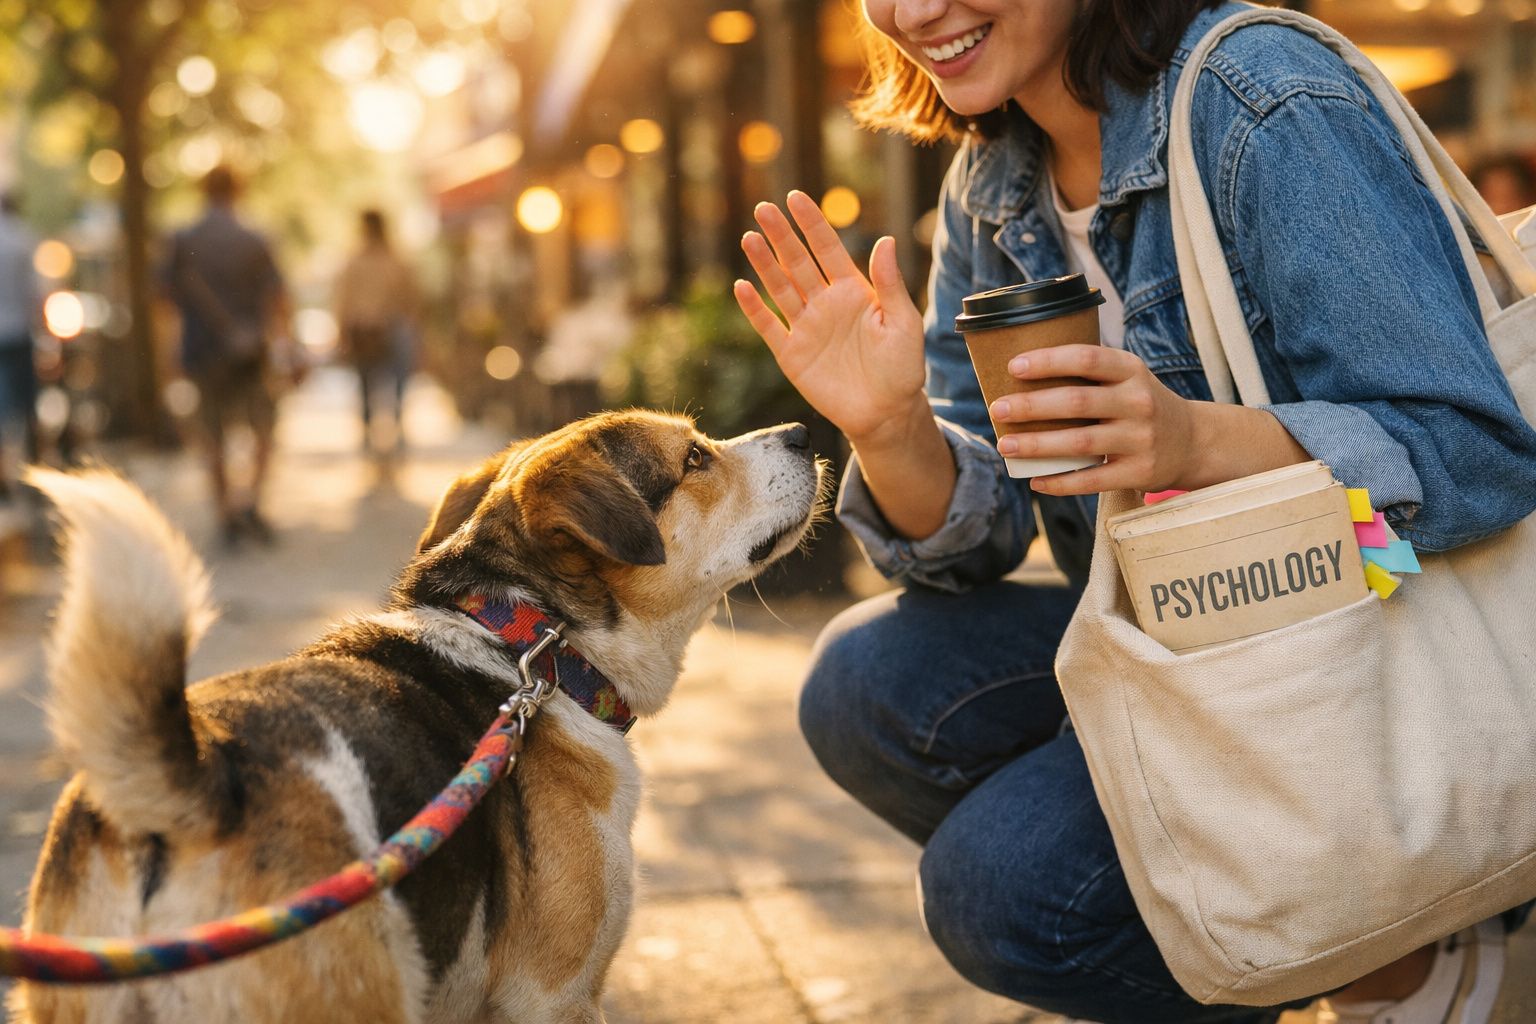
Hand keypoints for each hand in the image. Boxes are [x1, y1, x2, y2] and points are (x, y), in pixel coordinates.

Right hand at [733, 191, 926, 444]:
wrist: (887, 413)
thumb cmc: (903, 368)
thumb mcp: (904, 323)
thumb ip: (890, 284)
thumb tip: (885, 240)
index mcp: (854, 291)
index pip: (828, 250)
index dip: (812, 224)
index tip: (796, 198)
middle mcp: (826, 304)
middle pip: (798, 263)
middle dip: (781, 236)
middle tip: (764, 208)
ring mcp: (807, 328)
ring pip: (780, 289)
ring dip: (764, 265)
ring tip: (749, 238)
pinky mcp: (792, 355)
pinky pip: (769, 328)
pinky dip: (755, 309)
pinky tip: (742, 287)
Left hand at [990, 345, 1196, 495]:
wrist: (1191, 441)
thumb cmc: (1139, 404)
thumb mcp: (1126, 377)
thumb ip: (1087, 374)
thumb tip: (1019, 374)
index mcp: (1131, 370)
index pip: (1086, 359)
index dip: (1049, 361)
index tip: (1013, 367)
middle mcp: (1138, 402)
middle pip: (1077, 402)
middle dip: (1031, 406)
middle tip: (997, 409)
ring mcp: (1141, 439)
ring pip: (1080, 443)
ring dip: (1037, 446)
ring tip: (1005, 445)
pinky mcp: (1139, 473)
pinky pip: (1092, 480)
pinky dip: (1060, 483)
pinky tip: (1035, 481)